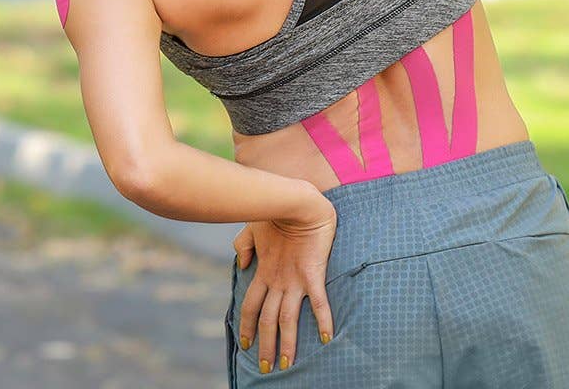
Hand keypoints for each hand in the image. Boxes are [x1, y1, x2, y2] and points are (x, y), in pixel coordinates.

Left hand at [234, 189, 336, 373]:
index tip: (244, 345)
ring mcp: (294, 279)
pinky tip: (327, 338)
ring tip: (288, 364)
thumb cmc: (274, 211)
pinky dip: (323, 320)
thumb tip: (241, 263)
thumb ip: (243, 245)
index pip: (249, 305)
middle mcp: (277, 280)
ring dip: (287, 343)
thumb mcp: (252, 229)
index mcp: (263, 272)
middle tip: (266, 368)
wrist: (296, 200)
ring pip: (288, 319)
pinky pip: (319, 301)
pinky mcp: (313, 274)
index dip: (246, 325)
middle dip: (265, 345)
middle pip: (267, 320)